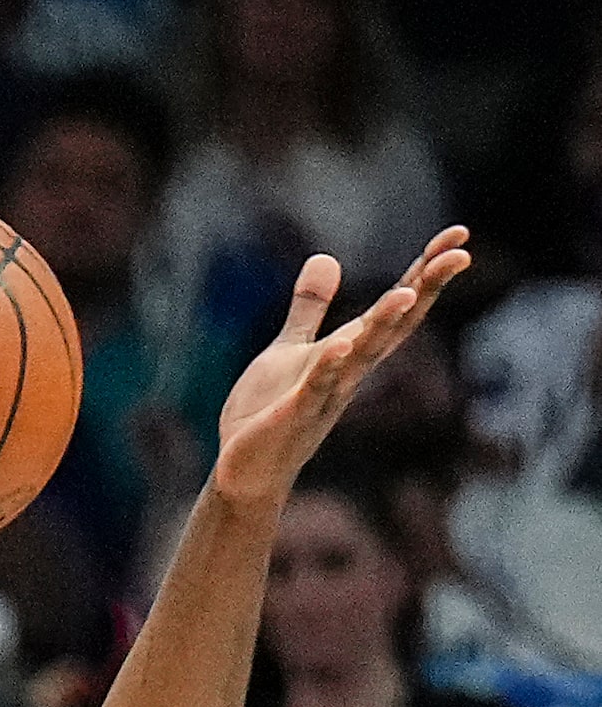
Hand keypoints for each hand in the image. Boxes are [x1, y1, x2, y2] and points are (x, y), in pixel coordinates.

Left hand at [211, 227, 469, 502]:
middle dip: (425, 289)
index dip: (426, 271)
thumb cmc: (269, 412)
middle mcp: (349, 372)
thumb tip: (326, 257)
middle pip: (394, 326)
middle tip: (460, 253)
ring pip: (362, 356)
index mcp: (350, 352)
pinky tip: (342, 345)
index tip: (459, 234)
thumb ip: (310, 308)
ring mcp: (325, 395)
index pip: (398, 307)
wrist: (245, 472)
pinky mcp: (293, 416)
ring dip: (384, 325)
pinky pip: (315, 389)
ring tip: (407, 292)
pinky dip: (329, 368)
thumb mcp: (290, 349)